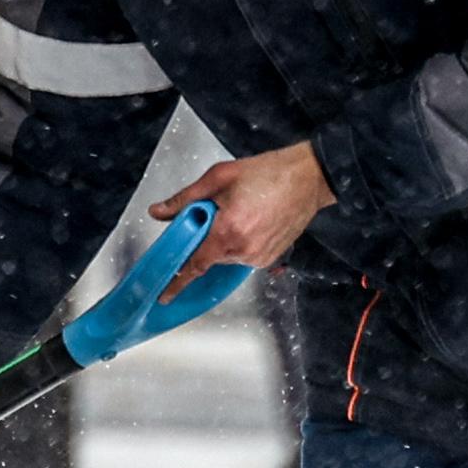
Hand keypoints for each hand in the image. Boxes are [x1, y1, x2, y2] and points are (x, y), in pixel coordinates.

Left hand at [150, 141, 335, 299]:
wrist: (307, 178)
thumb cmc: (268, 173)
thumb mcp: (218, 177)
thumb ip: (184, 199)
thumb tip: (159, 211)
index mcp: (227, 230)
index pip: (194, 264)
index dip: (177, 281)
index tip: (165, 294)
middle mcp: (243, 249)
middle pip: (210, 256)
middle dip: (207, 238)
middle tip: (218, 210)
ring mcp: (259, 256)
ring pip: (227, 256)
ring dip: (224, 239)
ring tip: (242, 210)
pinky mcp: (270, 258)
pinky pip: (243, 256)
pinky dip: (239, 242)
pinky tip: (252, 220)